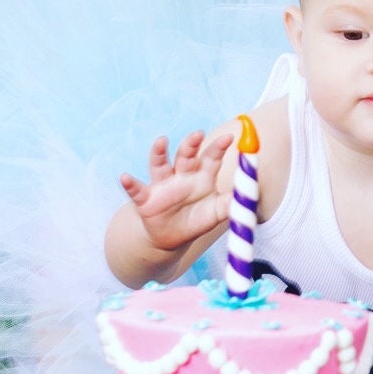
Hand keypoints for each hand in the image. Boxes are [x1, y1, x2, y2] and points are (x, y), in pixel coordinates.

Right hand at [119, 130, 233, 251]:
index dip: (219, 147)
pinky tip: (125, 177)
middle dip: (191, 144)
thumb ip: (230, 205)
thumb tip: (247, 199)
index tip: (230, 138)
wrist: (172, 238)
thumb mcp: (216, 214)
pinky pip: (136, 189)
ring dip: (159, 152)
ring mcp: (163, 185)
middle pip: (186, 155)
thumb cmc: (197, 220)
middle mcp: (182, 175)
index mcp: (202, 177)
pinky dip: (130, 183)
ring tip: (161, 141)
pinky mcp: (145, 198)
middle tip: (198, 134)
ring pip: (160, 164)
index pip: (211, 157)